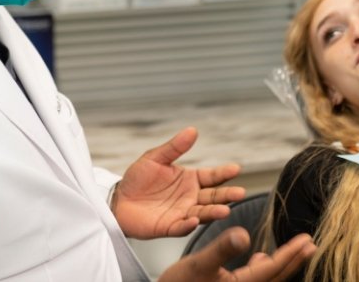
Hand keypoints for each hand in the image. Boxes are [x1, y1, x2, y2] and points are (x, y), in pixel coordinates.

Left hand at [112, 127, 245, 238]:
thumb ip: (175, 147)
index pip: (212, 176)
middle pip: (213, 196)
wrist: (119, 199)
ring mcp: (181, 212)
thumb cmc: (139, 178)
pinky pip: (180, 227)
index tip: (236, 169)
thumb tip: (192, 130)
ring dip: (213, 212)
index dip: (224, 173)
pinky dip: (188, 225)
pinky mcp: (168, 226)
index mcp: (190, 179)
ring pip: (202, 212)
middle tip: (239, 193)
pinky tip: (194, 220)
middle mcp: (190, 196)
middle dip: (227, 195)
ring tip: (224, 210)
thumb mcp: (156, 157)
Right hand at [159, 227, 315, 281]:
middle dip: (294, 260)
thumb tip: (245, 234)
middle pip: (275, 277)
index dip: (291, 254)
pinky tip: (260, 259)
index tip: (308, 240)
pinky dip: (264, 269)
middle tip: (310, 244)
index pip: (272, 269)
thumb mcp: (198, 264)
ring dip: (282, 265)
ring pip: (267, 280)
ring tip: (294, 251)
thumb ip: (222, 248)